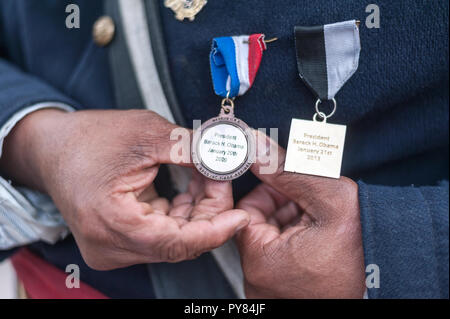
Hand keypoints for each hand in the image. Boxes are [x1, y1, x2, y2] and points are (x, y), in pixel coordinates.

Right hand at [0, 109, 248, 269]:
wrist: (52, 147)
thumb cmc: (89, 138)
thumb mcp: (146, 134)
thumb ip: (190, 149)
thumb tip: (227, 158)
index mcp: (111, 223)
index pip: (177, 243)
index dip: (216, 231)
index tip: (242, 217)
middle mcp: (111, 246)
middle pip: (179, 242)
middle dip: (209, 210)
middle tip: (223, 176)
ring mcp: (114, 247)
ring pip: (174, 239)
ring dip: (197, 209)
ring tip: (207, 173)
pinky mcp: (119, 241)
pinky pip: (162, 233)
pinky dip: (182, 211)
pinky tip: (191, 185)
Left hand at [235, 132, 364, 297]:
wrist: (395, 275)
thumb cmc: (365, 247)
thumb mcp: (328, 198)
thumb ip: (288, 170)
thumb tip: (256, 144)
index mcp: (262, 260)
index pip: (246, 210)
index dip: (268, 190)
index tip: (285, 179)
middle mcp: (260, 279)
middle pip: (259, 224)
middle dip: (282, 204)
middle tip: (308, 198)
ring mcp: (272, 287)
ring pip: (272, 239)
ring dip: (292, 220)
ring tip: (318, 217)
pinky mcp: (284, 290)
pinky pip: (283, 255)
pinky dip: (299, 238)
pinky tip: (320, 234)